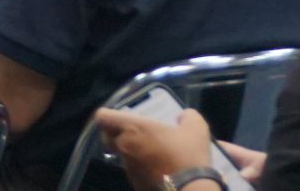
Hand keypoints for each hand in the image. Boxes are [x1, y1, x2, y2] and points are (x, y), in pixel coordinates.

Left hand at [95, 105, 214, 188]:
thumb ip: (187, 116)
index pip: (103, 117)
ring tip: (154, 154)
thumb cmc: (188, 155)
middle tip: (137, 135)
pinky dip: (143, 170)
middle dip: (118, 135)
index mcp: (132, 128)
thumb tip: (182, 116)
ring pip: (122, 155)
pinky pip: (135, 172)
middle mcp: (125, 147)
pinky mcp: (135, 184)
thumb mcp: (196, 128)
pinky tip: (161, 171)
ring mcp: (129, 168)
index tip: (122, 117)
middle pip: (108, 137)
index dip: (109, 115)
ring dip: (133, 153)